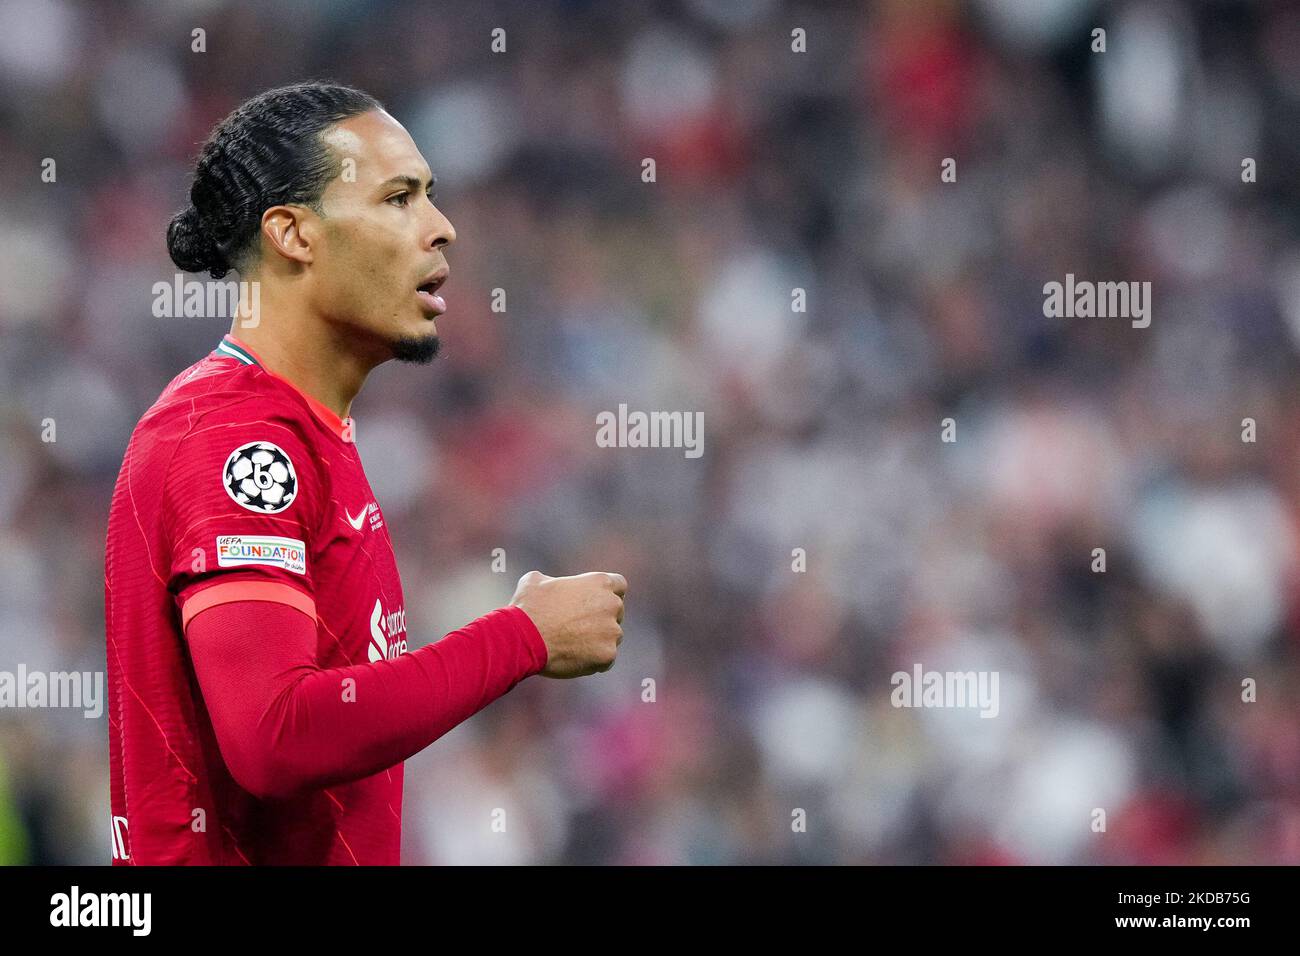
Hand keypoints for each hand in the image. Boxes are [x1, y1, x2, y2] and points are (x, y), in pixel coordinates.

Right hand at [509, 570, 625, 677]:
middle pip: (617, 612)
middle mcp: (611, 604)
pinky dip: (594, 660)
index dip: (607, 595)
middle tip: (579, 627)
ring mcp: (612, 631)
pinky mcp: (607, 655)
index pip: (619, 586)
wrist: (522, 638)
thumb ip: (553, 581)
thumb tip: (548, 585)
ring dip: (599, 640)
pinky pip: (607, 659)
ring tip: (572, 645)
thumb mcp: (535, 581)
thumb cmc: (528, 608)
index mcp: (599, 582)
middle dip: (602, 619)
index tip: (596, 603)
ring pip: (612, 637)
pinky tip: (574, 658)